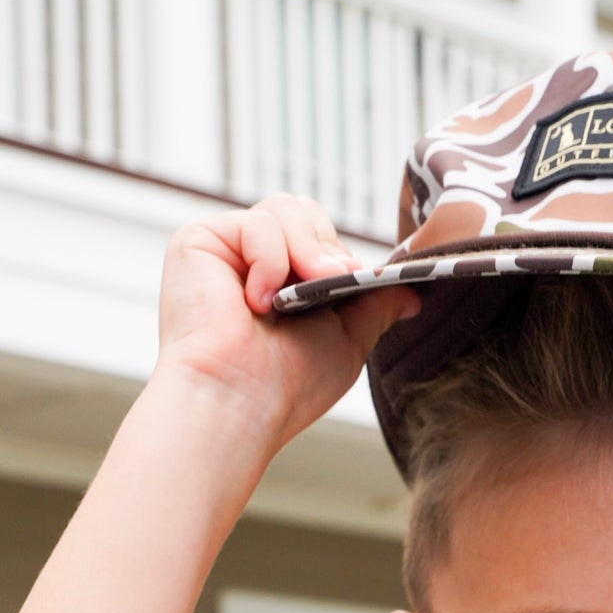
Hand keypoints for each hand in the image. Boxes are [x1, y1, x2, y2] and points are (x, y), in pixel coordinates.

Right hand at [154, 193, 418, 449]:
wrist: (239, 401)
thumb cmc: (286, 385)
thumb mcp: (347, 341)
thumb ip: (375, 307)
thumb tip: (413, 294)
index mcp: (284, 284)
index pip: (323, 239)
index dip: (343, 256)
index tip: (357, 280)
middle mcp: (253, 263)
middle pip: (305, 213)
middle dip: (327, 248)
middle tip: (334, 281)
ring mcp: (226, 251)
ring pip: (285, 210)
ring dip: (305, 251)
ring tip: (295, 297)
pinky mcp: (199, 241)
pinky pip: (256, 223)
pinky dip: (268, 260)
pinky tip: (256, 302)